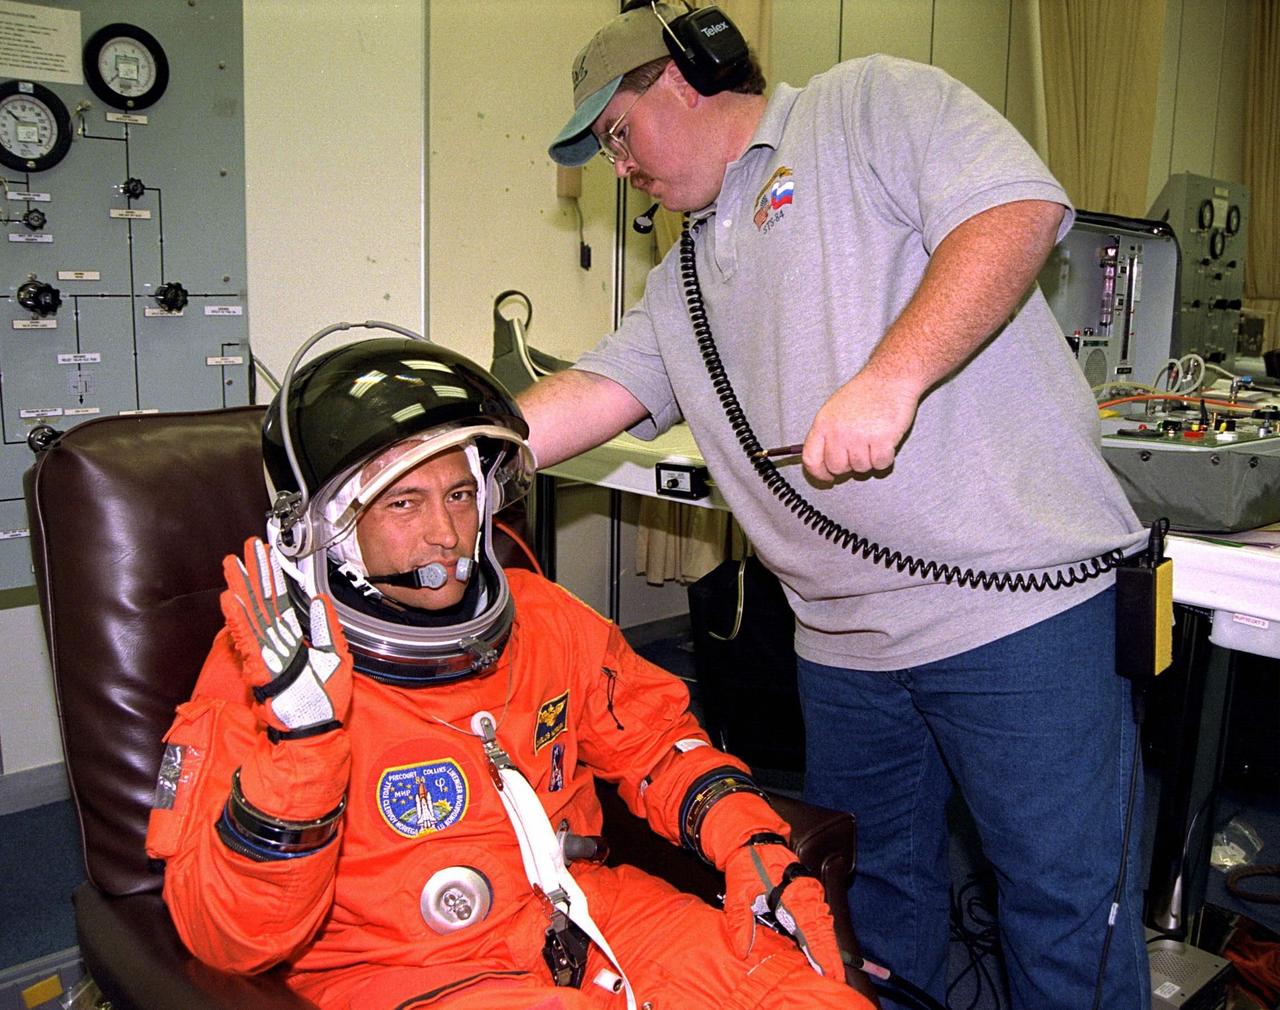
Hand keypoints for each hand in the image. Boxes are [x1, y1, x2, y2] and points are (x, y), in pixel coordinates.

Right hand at [221, 537, 351, 733]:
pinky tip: (230, 598)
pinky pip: (247, 638)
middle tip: (247, 547)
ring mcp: (266, 653)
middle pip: (262, 600)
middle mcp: (276, 641)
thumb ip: (326, 626)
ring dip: (240, 588)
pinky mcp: (260, 667)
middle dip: (254, 572)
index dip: (272, 577)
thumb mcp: (336, 656)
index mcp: (293, 638)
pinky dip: (238, 618)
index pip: (279, 601)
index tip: (266, 555)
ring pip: (251, 613)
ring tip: (231, 564)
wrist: (316, 729)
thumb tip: (318, 599)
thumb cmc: (325, 700)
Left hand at [722, 840, 844, 978]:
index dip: (820, 953)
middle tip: (836, 979)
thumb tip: (743, 950)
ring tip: (831, 971)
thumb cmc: (746, 862)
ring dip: (827, 946)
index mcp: (792, 894)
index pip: (811, 929)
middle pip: (823, 930)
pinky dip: (820, 934)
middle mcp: (806, 893)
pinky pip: (817, 916)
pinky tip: (820, 951)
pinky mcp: (805, 892)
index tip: (828, 972)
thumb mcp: (738, 890)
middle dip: (830, 955)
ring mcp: (808, 892)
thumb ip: (740, 920)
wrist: (752, 838)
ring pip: (822, 924)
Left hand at [802, 371, 921, 479]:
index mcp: (823, 424)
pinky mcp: (882, 440)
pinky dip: (885, 458)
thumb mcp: (834, 410)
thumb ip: (826, 435)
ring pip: (861, 468)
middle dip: (849, 465)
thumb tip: (822, 464)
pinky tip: (886, 441)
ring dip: (869, 459)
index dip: (819, 473)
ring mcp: (860, 437)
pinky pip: (881, 465)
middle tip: (860, 450)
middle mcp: (838, 432)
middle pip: (837, 468)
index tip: (828, 478)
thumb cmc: (864, 394)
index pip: (811, 459)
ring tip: (874, 438)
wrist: (890, 378)